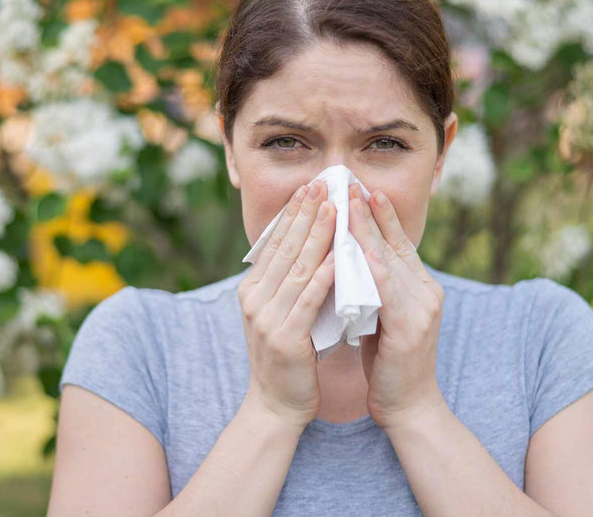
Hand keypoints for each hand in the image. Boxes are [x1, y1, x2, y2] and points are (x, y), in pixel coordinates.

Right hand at [237, 179, 335, 428]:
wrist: (276, 407)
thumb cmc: (287, 360)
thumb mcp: (281, 314)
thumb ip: (289, 284)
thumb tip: (311, 246)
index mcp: (252, 290)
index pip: (275, 243)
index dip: (292, 213)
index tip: (310, 188)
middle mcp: (254, 299)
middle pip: (284, 248)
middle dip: (305, 214)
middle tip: (322, 185)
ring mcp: (267, 318)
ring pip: (297, 267)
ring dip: (317, 235)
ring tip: (334, 209)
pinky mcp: (286, 338)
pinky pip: (309, 299)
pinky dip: (325, 275)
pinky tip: (340, 256)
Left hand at [348, 183, 445, 429]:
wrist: (408, 407)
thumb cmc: (389, 363)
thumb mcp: (380, 316)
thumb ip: (372, 288)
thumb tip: (345, 259)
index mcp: (420, 287)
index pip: (397, 242)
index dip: (379, 214)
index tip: (360, 187)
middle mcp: (426, 290)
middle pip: (394, 242)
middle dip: (370, 211)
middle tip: (350, 182)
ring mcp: (422, 307)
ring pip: (388, 259)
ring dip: (366, 230)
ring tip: (347, 204)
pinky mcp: (410, 327)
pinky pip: (384, 288)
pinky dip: (366, 266)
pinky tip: (351, 248)